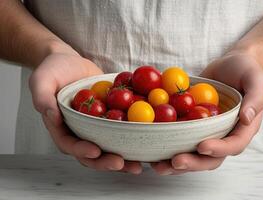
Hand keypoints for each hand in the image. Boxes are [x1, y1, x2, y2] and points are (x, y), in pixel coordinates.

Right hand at [29, 47, 141, 173]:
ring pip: (108, 147)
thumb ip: (42, 97)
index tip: (95, 151)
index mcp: (61, 127)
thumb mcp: (42, 79)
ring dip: (122, 159)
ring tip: (137, 164)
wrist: (72, 62)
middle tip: (121, 163)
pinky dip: (132, 140)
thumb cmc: (54, 70)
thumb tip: (51, 115)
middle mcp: (79, 131)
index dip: (81, 151)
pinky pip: (120, 132)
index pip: (69, 144)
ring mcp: (95, 127)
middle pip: (91, 153)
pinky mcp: (109, 120)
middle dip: (105, 161)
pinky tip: (146, 144)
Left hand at [151, 52, 262, 174]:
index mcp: (242, 128)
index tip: (202, 147)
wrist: (229, 64)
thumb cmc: (246, 71)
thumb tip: (246, 118)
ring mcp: (206, 132)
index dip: (219, 149)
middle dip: (192, 163)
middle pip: (210, 158)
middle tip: (175, 161)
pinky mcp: (191, 125)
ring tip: (158, 165)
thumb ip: (255, 98)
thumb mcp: (257, 80)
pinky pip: (180, 138)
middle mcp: (224, 135)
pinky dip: (167, 145)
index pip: (233, 145)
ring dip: (175, 163)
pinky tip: (152, 149)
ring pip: (192, 154)